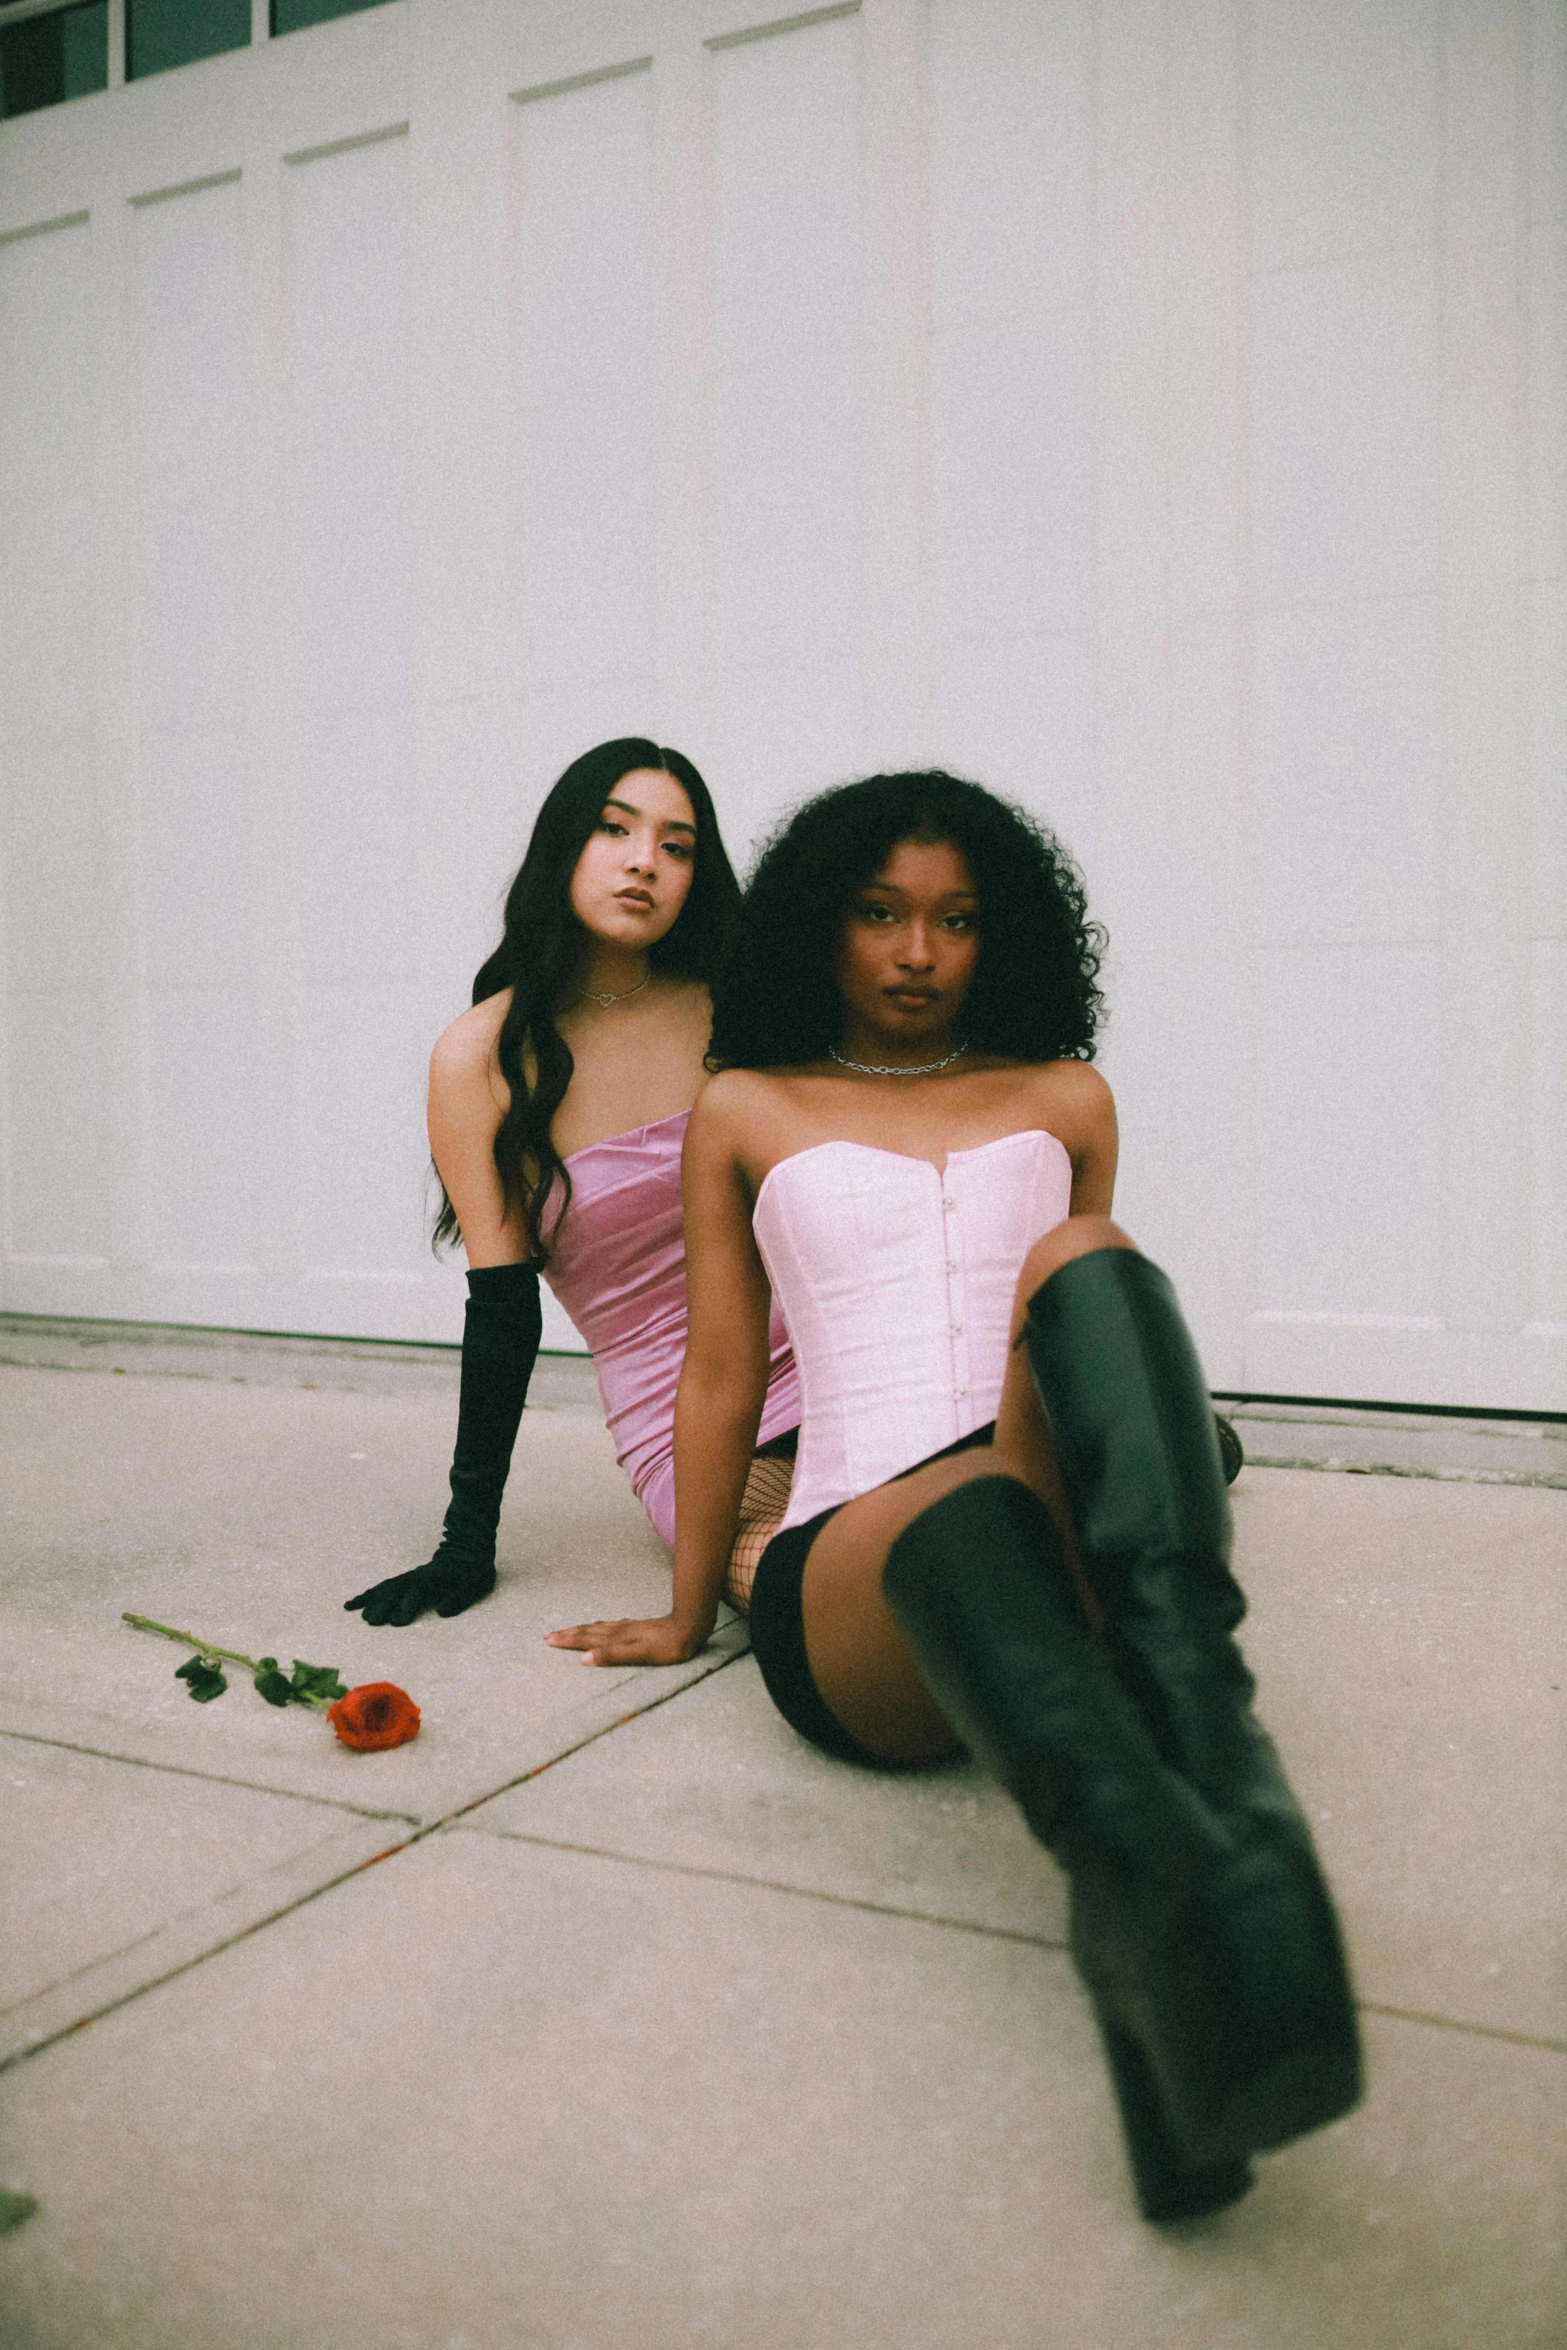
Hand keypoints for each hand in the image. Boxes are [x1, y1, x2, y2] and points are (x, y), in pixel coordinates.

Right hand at [344, 1548, 495, 1626]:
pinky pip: (384, 1586)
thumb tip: (442, 1611)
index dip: (407, 1605)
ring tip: (356, 1612)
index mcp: (435, 1578)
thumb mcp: (475, 1583)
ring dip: (372, 1599)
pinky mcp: (406, 1579)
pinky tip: (353, 1604)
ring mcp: (410, 1577)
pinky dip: (368, 1594)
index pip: (417, 1592)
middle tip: (372, 1621)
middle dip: (384, 1604)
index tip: (398, 1621)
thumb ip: (460, 1597)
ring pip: (387, 1587)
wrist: (468, 1547)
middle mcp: (418, 1577)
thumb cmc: (474, 1570)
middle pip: (397, 1589)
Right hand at [544, 1611, 710, 1667]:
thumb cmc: (667, 1647)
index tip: (547, 1641)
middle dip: (566, 1634)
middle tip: (547, 1636)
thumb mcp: (640, 1655)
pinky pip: (607, 1627)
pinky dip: (595, 1628)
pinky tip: (600, 1628)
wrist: (689, 1627)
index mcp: (615, 1638)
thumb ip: (612, 1656)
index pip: (585, 1639)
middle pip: (586, 1631)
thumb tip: (584, 1658)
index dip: (566, 1640)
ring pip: (596, 1628)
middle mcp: (618, 1630)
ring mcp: (626, 1627)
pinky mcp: (636, 1627)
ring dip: (579, 1630)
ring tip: (566, 1630)